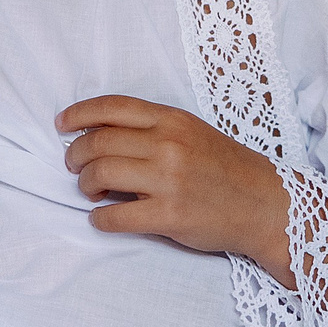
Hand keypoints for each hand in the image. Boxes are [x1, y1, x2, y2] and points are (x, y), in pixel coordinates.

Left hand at [58, 96, 293, 284]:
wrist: (265, 204)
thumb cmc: (226, 169)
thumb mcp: (192, 134)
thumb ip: (153, 130)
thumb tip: (101, 136)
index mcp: (172, 120)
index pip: (112, 107)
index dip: (79, 114)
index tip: (62, 125)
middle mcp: (168, 145)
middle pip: (97, 143)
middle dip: (75, 156)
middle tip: (75, 168)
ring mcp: (169, 180)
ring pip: (100, 176)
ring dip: (85, 186)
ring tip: (92, 193)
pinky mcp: (170, 215)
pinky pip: (115, 217)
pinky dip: (99, 219)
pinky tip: (103, 218)